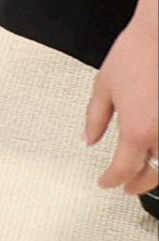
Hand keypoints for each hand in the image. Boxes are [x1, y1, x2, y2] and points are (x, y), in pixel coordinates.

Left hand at [90, 0, 158, 195]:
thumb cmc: (135, 55)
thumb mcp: (104, 86)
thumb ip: (95, 118)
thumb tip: (89, 140)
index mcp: (137, 130)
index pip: (124, 169)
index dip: (112, 180)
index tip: (106, 183)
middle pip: (154, 175)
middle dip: (138, 184)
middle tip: (126, 186)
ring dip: (157, 174)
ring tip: (144, 173)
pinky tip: (158, 154)